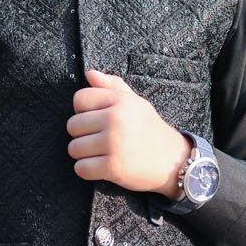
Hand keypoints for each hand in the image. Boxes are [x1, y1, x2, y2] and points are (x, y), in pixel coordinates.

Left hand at [67, 69, 191, 196]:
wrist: (173, 161)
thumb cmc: (150, 130)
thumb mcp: (136, 103)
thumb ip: (112, 86)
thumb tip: (89, 74)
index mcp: (120, 101)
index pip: (80, 99)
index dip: (83, 111)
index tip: (96, 120)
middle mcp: (115, 119)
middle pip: (72, 125)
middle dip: (82, 135)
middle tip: (100, 140)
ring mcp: (113, 143)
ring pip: (73, 148)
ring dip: (84, 154)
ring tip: (101, 153)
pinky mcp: (113, 167)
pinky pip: (81, 168)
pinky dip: (87, 170)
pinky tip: (101, 167)